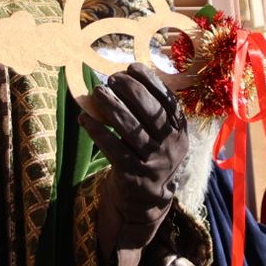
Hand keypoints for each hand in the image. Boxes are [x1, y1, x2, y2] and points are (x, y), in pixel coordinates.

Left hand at [80, 63, 188, 250]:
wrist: (147, 199)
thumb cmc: (149, 155)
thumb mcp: (161, 135)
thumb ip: (151, 111)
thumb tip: (125, 77)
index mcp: (180, 131)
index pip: (167, 99)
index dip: (149, 80)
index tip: (131, 67)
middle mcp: (171, 146)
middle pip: (150, 111)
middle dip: (129, 89)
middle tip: (112, 78)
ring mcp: (153, 162)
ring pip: (130, 128)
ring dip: (112, 106)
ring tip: (98, 92)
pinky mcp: (133, 176)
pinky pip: (112, 148)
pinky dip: (97, 131)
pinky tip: (85, 119)